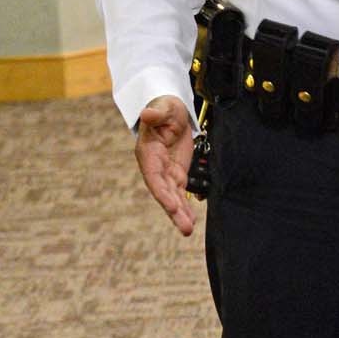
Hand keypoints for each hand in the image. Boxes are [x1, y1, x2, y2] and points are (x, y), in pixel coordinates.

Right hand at [133, 96, 197, 235]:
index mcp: (148, 154)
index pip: (154, 177)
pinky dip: (186, 206)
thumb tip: (147, 113)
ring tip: (187, 230)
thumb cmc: (165, 108)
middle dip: (173, 210)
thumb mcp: (164, 107)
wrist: (171, 111)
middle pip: (163, 192)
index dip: (162, 192)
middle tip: (184, 227)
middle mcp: (155, 167)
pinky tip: (191, 220)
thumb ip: (157, 113)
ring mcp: (166, 172)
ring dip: (180, 214)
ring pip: (172, 196)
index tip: (171, 206)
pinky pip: (181, 193)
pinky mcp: (177, 173)